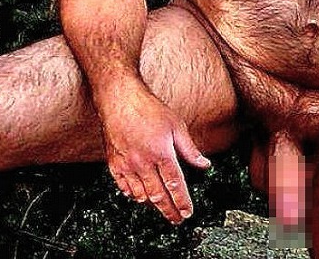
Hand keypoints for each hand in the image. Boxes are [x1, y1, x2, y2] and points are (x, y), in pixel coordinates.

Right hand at [101, 85, 209, 223]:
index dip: (182, 202)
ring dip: (153, 205)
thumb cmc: (149, 109)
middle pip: (158, 196)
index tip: (187, 213)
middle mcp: (143, 163)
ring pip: (141, 195)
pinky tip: (140, 196)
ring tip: (162, 207)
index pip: (175, 185)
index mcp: (162, 153)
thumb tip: (204, 164)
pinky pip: (124, 188)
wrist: (120, 99)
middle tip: (177, 219)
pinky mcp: (114, 164)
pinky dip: (134, 196)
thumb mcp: (176, 125)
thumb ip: (190, 149)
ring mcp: (127, 165)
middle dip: (170, 211)